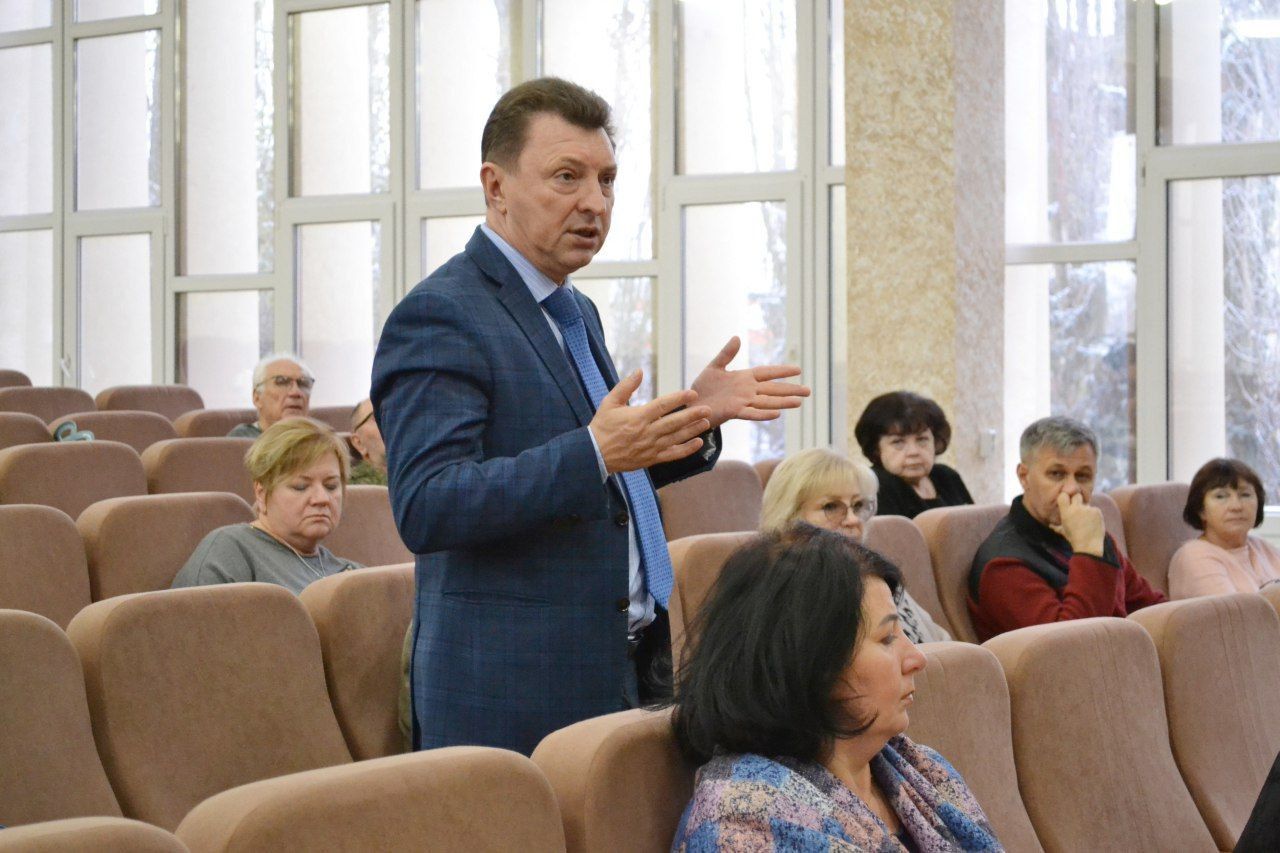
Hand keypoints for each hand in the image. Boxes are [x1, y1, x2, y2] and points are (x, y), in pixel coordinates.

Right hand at [589, 370, 712, 473]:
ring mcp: (651, 447)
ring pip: (676, 438)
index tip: (692, 393)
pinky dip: (687, 450)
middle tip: (707, 409)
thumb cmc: (602, 426)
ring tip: (706, 422)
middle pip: (674, 422)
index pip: (663, 405)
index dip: (679, 399)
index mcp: (638, 417)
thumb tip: (639, 370)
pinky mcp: (652, 458)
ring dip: (692, 430)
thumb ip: (625, 386)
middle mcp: (647, 432)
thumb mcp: (609, 402)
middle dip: (692, 415)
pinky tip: (698, 442)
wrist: (594, 454)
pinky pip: (673, 455)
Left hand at [690, 337, 810, 428]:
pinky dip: (763, 414)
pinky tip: (777, 414)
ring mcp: (742, 402)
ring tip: (799, 402)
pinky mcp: (733, 412)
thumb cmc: (702, 387)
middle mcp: (747, 390)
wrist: (691, 404)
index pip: (767, 373)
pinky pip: (751, 413)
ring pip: (766, 402)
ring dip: (782, 402)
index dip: (782, 371)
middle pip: (772, 389)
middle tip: (809, 391)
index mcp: (744, 378)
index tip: (798, 370)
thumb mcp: (714, 366)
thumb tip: (737, 337)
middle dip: (790, 389)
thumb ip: (727, 353)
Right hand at [1051, 493, 1104, 556]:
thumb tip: (1051, 525)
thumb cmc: (1074, 539)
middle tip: (1079, 509)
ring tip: (1087, 522)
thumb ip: (1057, 526)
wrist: (1089, 546)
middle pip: (1077, 496)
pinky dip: (1094, 515)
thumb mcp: (1064, 532)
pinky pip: (1094, 509)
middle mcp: (1076, 508)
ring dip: (1087, 510)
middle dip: (1078, 500)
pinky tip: (1093, 523)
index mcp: (1066, 512)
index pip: (1063, 495)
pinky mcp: (1097, 511)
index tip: (1068, 500)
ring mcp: (1087, 509)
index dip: (1066, 497)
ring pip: (1087, 504)